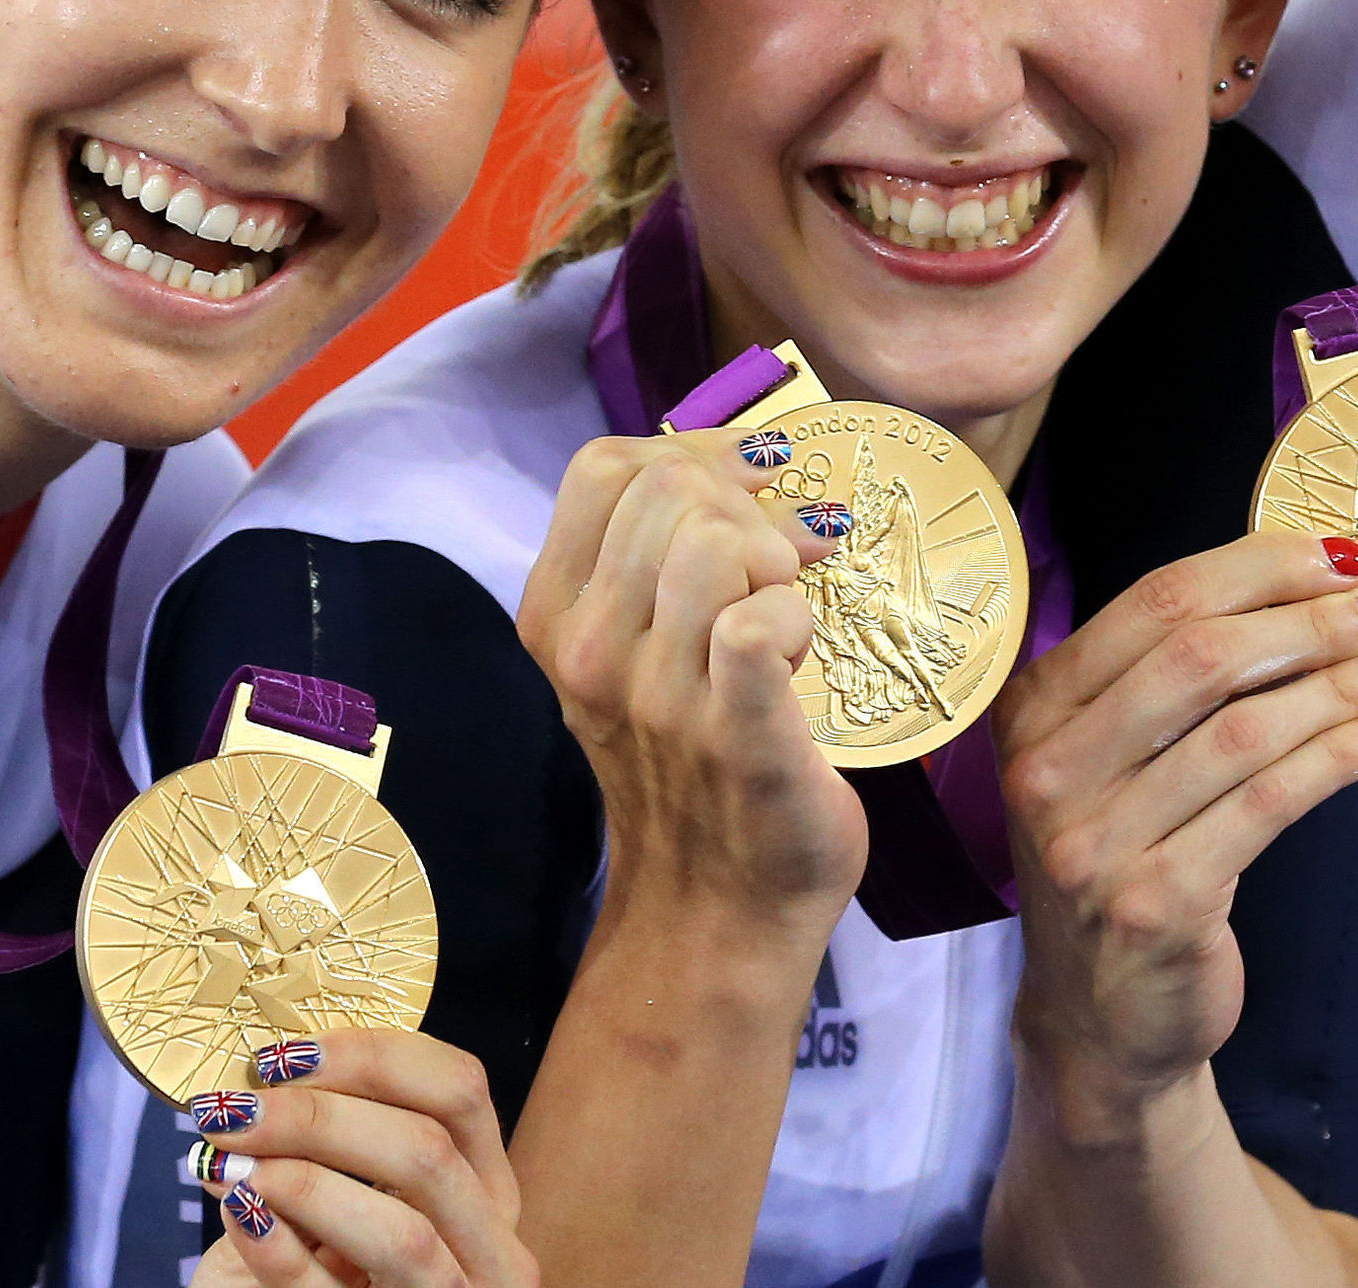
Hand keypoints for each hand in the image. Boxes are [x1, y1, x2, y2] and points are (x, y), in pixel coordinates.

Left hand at [188, 1030, 533, 1285]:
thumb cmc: (318, 1259)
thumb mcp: (346, 1188)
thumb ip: (335, 1131)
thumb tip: (267, 1068)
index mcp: (485, 1184)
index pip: (460, 1089)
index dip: (374, 1058)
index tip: (286, 1055)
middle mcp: (489, 1244)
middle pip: (430, 1152)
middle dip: (322, 1118)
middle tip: (235, 1108)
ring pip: (404, 1234)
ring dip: (306, 1184)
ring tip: (229, 1161)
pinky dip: (279, 1249)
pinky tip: (236, 1207)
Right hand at [517, 431, 866, 934]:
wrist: (721, 904)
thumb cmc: (694, 761)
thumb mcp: (637, 648)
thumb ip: (658, 553)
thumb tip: (744, 458)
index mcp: (555, 616)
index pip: (603, 468)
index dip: (693, 452)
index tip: (751, 486)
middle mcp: (590, 651)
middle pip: (668, 488)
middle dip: (746, 506)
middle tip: (780, 567)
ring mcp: (658, 696)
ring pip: (718, 541)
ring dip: (775, 563)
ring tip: (783, 618)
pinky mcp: (735, 732)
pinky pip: (763, 617)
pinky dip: (800, 616)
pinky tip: (802, 655)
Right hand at [995, 532, 1357, 1129]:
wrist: (1099, 1018)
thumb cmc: (1122, 860)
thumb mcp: (1108, 759)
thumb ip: (1168, 677)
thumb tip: (1308, 582)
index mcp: (1033, 707)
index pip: (1155, 602)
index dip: (1260, 567)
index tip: (1341, 554)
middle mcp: (1048, 768)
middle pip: (1199, 657)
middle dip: (1311, 621)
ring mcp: (1095, 842)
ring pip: (1242, 730)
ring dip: (1338, 687)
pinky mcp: (1157, 904)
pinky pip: (1267, 805)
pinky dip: (1336, 759)